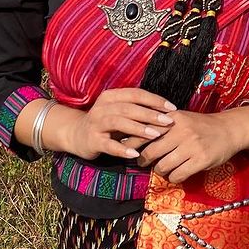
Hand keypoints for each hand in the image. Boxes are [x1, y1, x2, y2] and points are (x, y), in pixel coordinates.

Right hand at [45, 87, 176, 162]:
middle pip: (129, 108)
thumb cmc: (105, 123)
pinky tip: (135, 154)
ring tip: (155, 135)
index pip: (135, 94)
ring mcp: (96, 123)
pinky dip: (122, 149)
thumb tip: (167, 111)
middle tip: (168, 122)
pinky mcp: (92, 141)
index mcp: (111, 96)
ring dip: (138, 128)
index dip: (154, 100)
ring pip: (118, 123)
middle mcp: (102, 107)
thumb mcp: (119, 111)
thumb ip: (138, 109)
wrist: (76, 134)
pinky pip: (109, 145)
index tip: (172, 108)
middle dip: (150, 114)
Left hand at [133, 109, 248, 183]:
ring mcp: (191, 146)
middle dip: (143, 160)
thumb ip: (161, 125)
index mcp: (173, 118)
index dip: (132, 143)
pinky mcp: (201, 160)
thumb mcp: (181, 118)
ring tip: (162, 168)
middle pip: (150, 152)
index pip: (144, 131)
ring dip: (160, 170)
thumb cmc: (201, 125)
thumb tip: (133, 136)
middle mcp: (181, 131)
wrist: (229, 129)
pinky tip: (176, 174)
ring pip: (163, 166)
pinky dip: (173, 177)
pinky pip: (178, 175)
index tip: (126, 149)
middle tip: (142, 162)